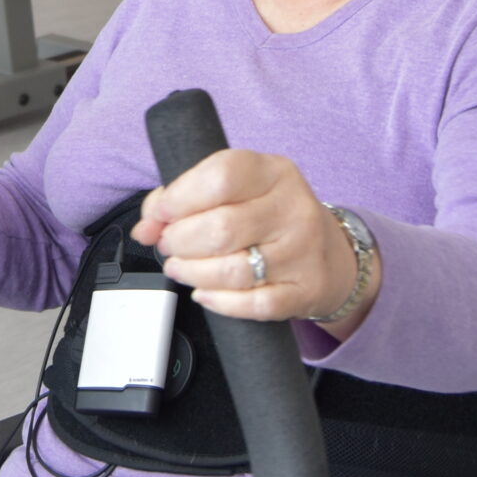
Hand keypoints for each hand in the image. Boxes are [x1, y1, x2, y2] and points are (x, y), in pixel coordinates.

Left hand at [133, 149, 374, 330]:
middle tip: (168, 244)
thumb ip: (184, 198)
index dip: (179, 197)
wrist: (331, 253)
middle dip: (179, 241)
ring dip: (192, 272)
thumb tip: (145, 226)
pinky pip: (253, 304)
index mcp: (273, 172)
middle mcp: (293, 208)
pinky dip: (219, 302)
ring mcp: (302, 252)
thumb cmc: (270, 216)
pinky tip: (205, 292)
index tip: (160, 213)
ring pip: (232, 271)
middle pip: (220, 228)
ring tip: (181, 267)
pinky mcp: (304, 290)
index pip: (221, 176)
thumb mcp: (236, 190)